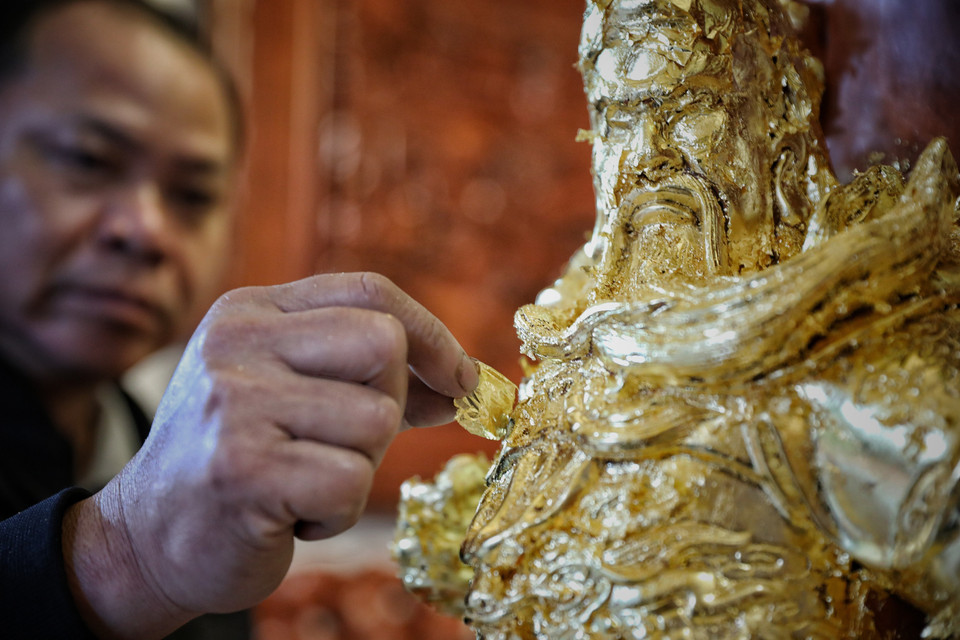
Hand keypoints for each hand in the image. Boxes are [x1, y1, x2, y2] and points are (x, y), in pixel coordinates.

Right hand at [62, 273, 478, 637]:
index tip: (461, 379)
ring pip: (376, 420)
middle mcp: (237, 343)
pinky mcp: (241, 468)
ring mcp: (234, 401)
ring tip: (303, 480)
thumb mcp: (293, 393)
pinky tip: (290, 515)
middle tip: (344, 444)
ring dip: (357, 467)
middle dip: (388, 404)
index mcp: (252, 311)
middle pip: (383, 343)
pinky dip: (335, 513)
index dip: (432, 335)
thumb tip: (465, 380)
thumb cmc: (240, 459)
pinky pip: (350, 482)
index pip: (370, 291)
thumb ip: (369, 377)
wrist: (147, 537)